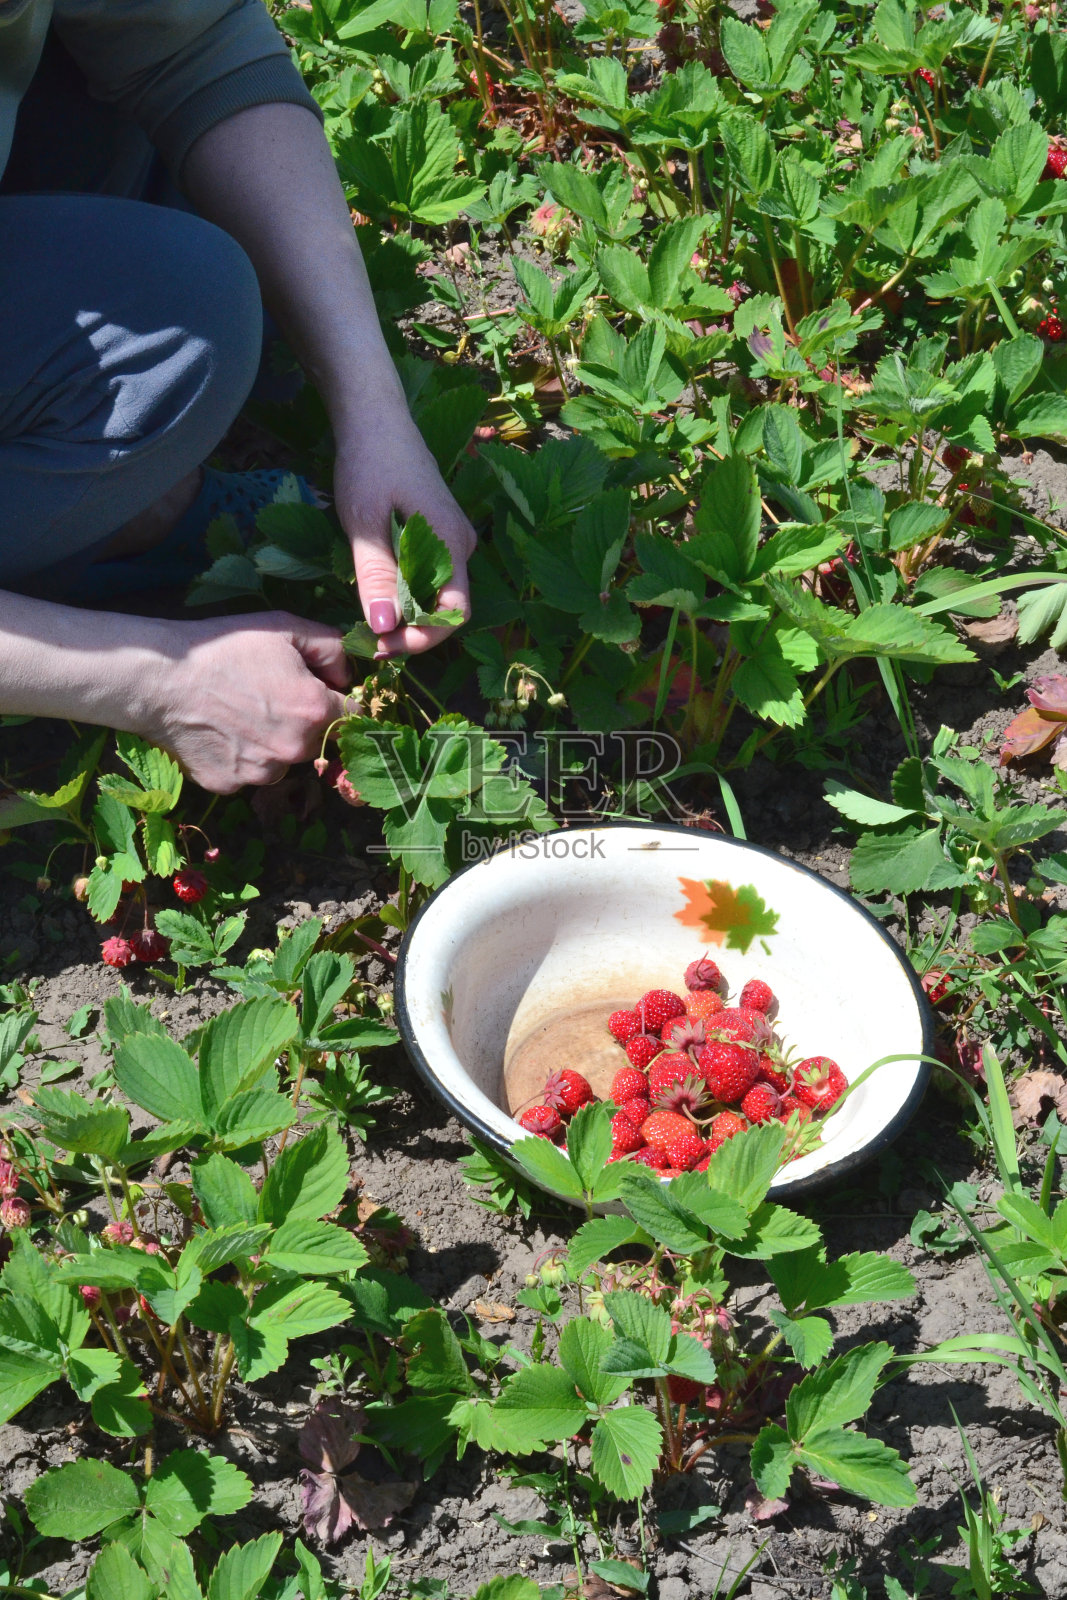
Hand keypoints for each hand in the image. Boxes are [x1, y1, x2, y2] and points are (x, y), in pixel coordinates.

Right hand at [143, 613, 351, 792]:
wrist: (159, 677)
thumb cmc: (223, 647)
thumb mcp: (284, 628)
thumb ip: (332, 648)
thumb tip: (347, 675)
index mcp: (316, 712)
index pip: (351, 714)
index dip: (335, 698)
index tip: (315, 688)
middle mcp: (295, 751)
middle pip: (317, 740)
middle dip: (303, 721)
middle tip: (267, 695)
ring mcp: (261, 774)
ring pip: (282, 760)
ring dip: (273, 742)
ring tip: (240, 713)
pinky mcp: (230, 785)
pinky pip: (247, 772)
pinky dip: (240, 756)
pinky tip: (220, 731)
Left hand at [334, 410, 476, 656]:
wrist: (373, 418)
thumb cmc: (369, 463)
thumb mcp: (364, 522)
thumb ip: (376, 575)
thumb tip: (384, 626)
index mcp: (451, 543)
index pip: (454, 613)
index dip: (424, 638)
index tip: (384, 644)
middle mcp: (461, 545)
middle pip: (446, 606)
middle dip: (411, 630)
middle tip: (367, 640)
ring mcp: (451, 539)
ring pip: (435, 592)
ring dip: (406, 613)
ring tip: (366, 621)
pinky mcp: (437, 533)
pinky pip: (428, 575)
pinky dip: (404, 592)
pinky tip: (376, 593)